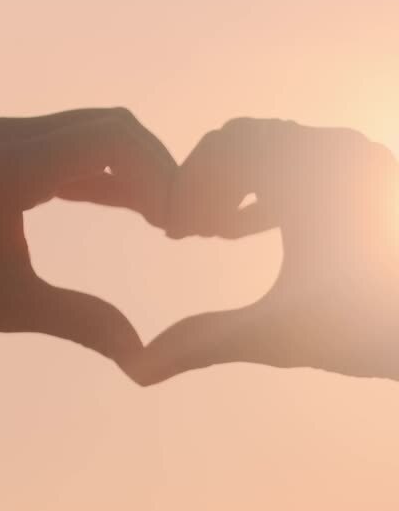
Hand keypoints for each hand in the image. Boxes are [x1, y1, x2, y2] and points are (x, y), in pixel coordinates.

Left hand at [0, 108, 175, 371]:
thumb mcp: (12, 308)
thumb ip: (82, 323)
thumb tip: (141, 357)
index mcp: (15, 165)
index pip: (115, 140)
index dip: (162, 175)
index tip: (182, 226)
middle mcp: (11, 137)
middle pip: (112, 127)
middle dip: (156, 170)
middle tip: (184, 223)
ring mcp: (3, 140)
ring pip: (91, 136)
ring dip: (131, 172)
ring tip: (165, 222)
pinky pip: (67, 151)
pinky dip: (102, 175)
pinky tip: (131, 211)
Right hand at [135, 118, 398, 383]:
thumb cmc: (364, 325)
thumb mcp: (275, 335)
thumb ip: (202, 343)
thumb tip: (137, 370)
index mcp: (303, 172)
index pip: (220, 150)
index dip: (186, 189)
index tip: (172, 236)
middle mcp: (334, 152)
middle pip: (246, 140)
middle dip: (210, 182)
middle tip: (189, 234)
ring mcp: (360, 160)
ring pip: (279, 149)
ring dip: (241, 184)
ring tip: (219, 236)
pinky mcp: (374, 177)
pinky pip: (310, 161)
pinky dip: (277, 186)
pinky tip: (259, 232)